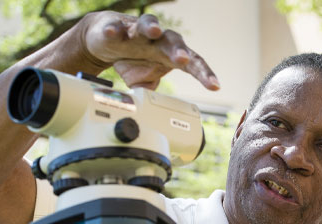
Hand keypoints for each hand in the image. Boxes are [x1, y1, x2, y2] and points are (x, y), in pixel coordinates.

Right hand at [80, 12, 219, 90]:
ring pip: (147, 24)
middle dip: (179, 50)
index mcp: (170, 54)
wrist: (107, 38)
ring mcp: (137, 31)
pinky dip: (115, 30)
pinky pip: (116, 27)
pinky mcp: (116, 27)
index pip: (192, 64)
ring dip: (152, 27)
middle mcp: (157, 39)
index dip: (204, 74)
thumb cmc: (133, 58)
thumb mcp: (143, 80)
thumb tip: (150, 101)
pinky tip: (114, 33)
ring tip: (154, 31)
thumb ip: (149, 89)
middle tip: (183, 59)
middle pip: (174, 41)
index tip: (214, 86)